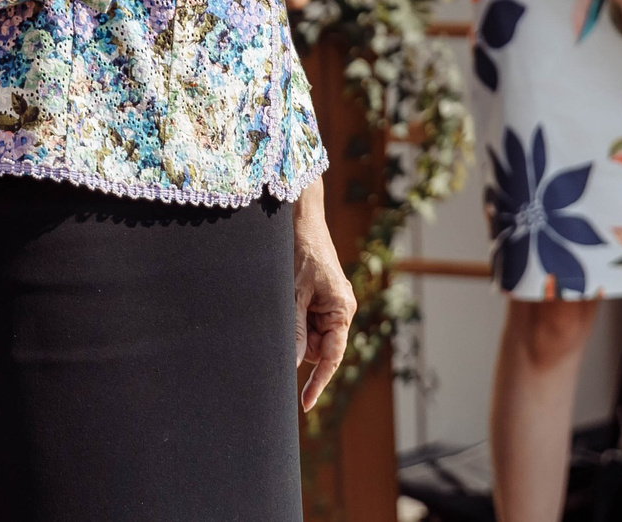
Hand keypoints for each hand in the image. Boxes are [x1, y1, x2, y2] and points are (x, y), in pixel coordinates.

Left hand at [293, 192, 354, 411]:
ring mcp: (328, 304)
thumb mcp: (293, 292)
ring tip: (283, 300)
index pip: (332, 356)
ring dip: (292, 330)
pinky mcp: (316, 297)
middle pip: (318, 348)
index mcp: (342, 309)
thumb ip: (294, 329)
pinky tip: (282, 301)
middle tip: (280, 331)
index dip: (318, 382)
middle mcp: (339, 309)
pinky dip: (291, 319)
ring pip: (308, 335)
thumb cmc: (299, 250)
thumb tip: (294, 363)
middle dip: (298, 346)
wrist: (298, 217)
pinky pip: (303, 320)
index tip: (305, 404)